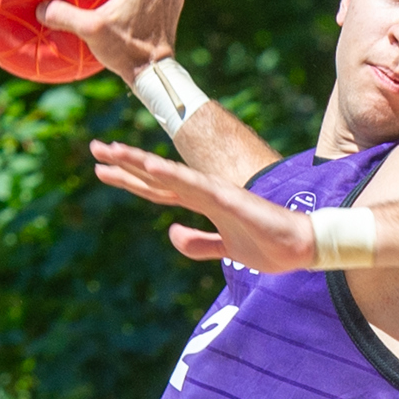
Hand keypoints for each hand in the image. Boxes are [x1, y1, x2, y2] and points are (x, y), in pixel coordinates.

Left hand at [89, 142, 319, 270]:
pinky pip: (197, 188)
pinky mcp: (231, 201)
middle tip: (95, 148)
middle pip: (158, 176)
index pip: (157, 188)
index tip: (101, 169)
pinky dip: (174, 176)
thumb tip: (171, 233)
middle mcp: (205, 193)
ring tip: (115, 151)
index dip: (129, 178)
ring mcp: (218, 195)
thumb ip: (198, 242)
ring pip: (172, 176)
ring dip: (144, 163)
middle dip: (126, 162)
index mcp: (202, 203)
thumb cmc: (268, 244)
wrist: (303, 247)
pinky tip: (153, 167)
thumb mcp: (224, 249)